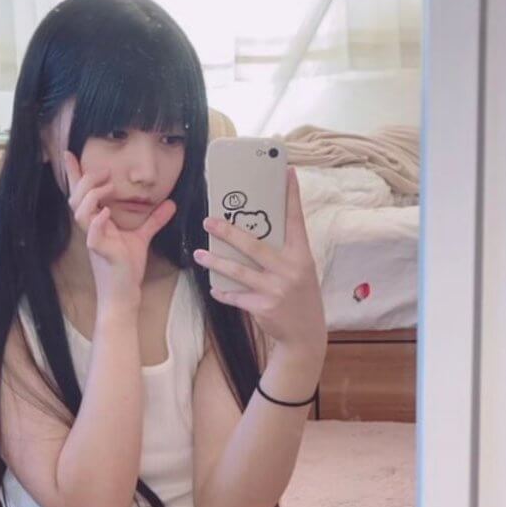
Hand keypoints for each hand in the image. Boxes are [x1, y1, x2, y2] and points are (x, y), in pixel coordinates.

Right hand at [63, 150, 176, 310]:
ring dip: (91, 196)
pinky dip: (97, 223)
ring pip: (80, 213)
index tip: (70, 153)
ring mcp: (94, 241)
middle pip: (76, 198)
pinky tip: (105, 213)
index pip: (82, 195)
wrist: (124, 296)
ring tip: (107, 186)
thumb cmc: (126, 269)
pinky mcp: (102, 254)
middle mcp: (91, 230)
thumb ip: (152, 220)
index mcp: (97, 223)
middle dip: (85, 180)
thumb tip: (170, 203)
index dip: (74, 175)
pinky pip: (93, 236)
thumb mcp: (141, 238)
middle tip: (103, 170)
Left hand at [193, 166, 326, 365]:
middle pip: (253, 245)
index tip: (286, 172)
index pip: (295, 220)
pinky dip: (224, 292)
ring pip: (238, 271)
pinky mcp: (262, 307)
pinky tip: (214, 288)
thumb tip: (255, 232)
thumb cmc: (300, 296)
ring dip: (215, 262)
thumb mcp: (300, 270)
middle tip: (209, 221)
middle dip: (228, 232)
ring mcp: (275, 289)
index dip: (291, 196)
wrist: (305, 334)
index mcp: (301, 255)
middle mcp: (290, 269)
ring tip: (200, 255)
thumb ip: (282, 253)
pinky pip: (236, 296)